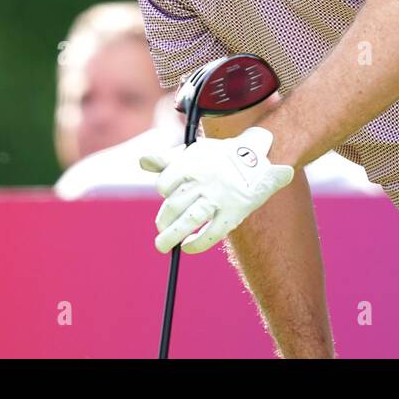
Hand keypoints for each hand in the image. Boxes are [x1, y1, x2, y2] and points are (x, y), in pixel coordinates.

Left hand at [140, 126, 293, 253]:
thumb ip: (167, 158)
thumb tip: (143, 161)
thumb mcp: (195, 151)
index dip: (164, 190)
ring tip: (162, 245)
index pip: (165, 182)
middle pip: (174, 205)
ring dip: (173, 235)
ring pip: (190, 220)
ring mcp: (218, 198)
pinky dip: (197, 244)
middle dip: (164, 220)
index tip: (167, 195)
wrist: (256, 156)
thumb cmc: (219, 156)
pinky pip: (211, 234)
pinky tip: (187, 247)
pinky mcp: (232, 213)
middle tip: (161, 229)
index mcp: (192, 163)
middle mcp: (203, 181)